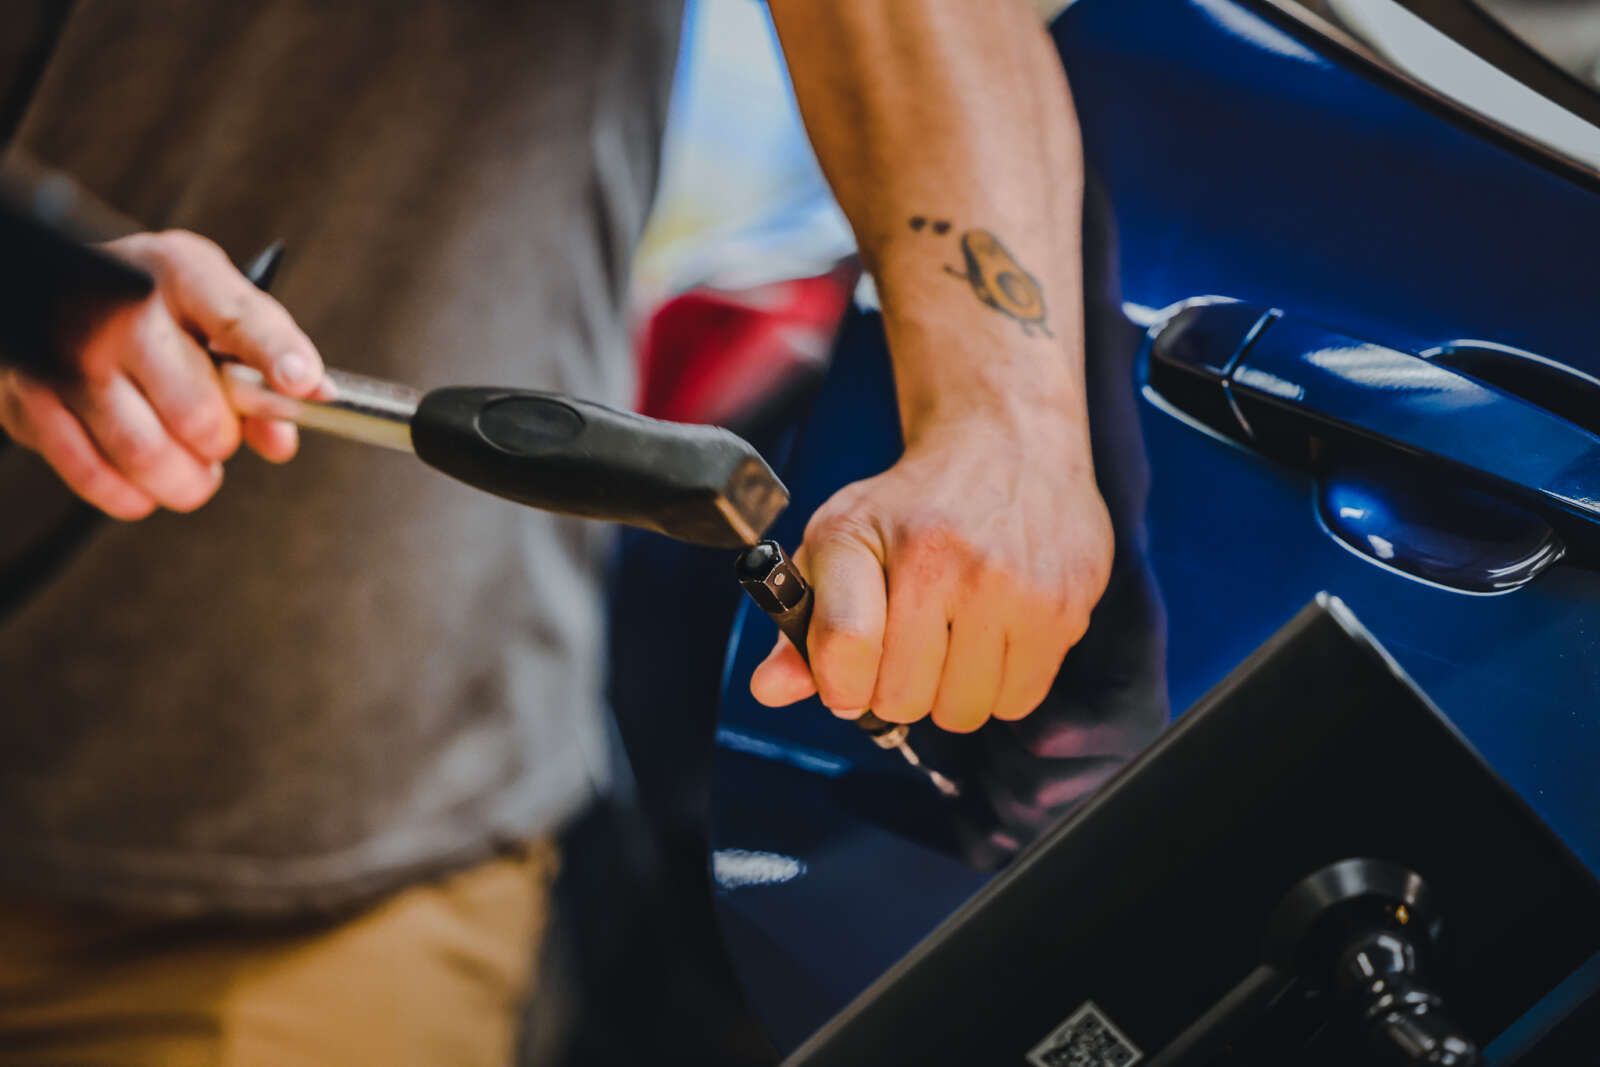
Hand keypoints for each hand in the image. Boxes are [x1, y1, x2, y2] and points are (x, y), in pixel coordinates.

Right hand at [0, 230, 324, 518]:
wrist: (57, 295)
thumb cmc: (158, 310)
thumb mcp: (215, 315)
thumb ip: (260, 369)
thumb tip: (282, 439)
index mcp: (179, 271)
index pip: (236, 317)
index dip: (276, 353)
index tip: (304, 385)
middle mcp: (117, 306)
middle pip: (197, 412)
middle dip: (223, 443)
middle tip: (218, 438)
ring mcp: (65, 353)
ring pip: (146, 454)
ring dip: (185, 480)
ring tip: (192, 469)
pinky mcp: (27, 399)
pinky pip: (93, 476)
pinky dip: (133, 496)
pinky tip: (146, 484)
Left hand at [749, 407, 1112, 732]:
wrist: (1006, 442)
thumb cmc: (913, 503)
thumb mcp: (840, 540)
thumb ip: (801, 622)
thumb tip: (770, 690)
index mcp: (870, 538)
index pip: (844, 651)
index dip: (839, 682)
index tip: (848, 673)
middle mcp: (944, 559)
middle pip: (904, 698)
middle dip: (897, 686)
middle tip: (909, 643)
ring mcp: (1014, 584)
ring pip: (965, 710)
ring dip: (953, 690)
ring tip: (955, 636)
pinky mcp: (1066, 605)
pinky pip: (1020, 699)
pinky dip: (1002, 683)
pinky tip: (995, 633)